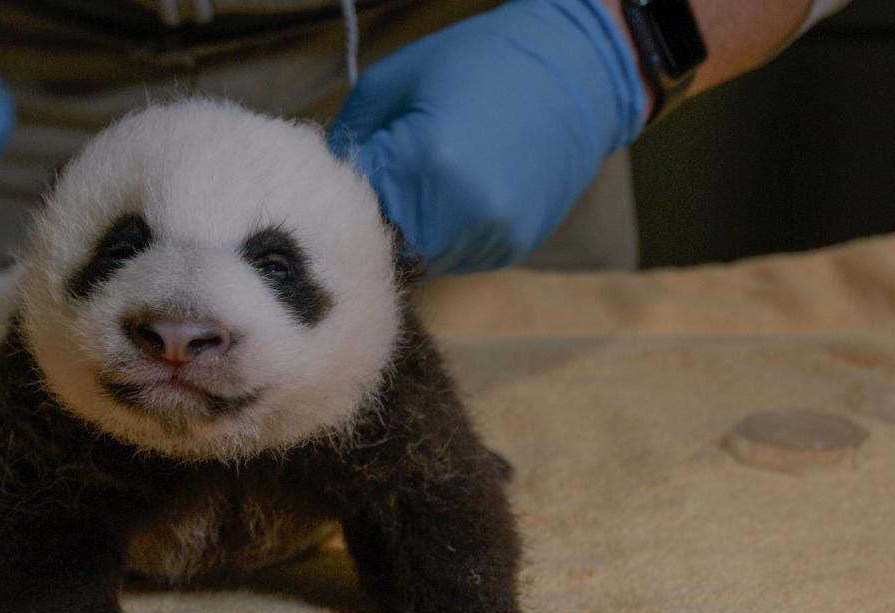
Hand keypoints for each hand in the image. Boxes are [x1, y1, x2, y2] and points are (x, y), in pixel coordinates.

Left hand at [330, 0, 647, 273]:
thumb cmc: (478, 62)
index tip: (343, 180)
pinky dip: (447, 235)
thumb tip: (325, 183)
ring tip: (427, 184)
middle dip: (374, 220)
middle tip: (381, 187)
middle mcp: (462, 213)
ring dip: (411, 233)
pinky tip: (460, 194)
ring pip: (420, 259)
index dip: (342, 196)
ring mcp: (493, 236)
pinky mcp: (515, 247)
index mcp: (426, 164)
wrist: (578, 69)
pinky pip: (458, 257)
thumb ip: (350, 138)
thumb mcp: (394, 82)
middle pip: (385, 246)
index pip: (353, 209)